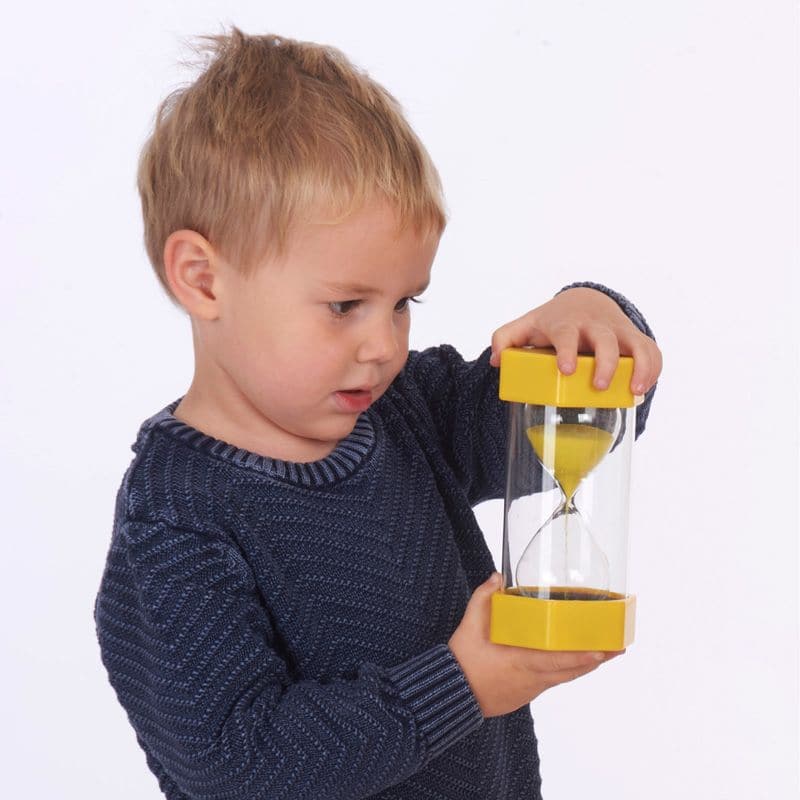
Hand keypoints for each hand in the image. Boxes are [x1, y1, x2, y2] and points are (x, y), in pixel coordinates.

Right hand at [448, 574, 624, 717]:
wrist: (454, 694)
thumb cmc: (463, 662)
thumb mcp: (469, 626)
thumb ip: (483, 598)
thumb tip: (497, 577)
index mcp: (520, 662)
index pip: (556, 661)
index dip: (581, 658)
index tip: (600, 651)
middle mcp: (532, 678)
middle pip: (571, 671)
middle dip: (596, 659)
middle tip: (617, 647)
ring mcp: (532, 687)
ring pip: (566, 677)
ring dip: (587, 665)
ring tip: (606, 652)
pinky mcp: (528, 692)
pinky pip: (556, 680)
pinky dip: (571, 670)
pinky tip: (579, 662)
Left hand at [489, 287, 661, 394]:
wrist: (584, 302)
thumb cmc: (552, 321)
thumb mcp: (526, 326)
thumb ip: (505, 339)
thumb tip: (495, 360)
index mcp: (566, 324)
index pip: (566, 334)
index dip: (567, 351)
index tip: (566, 370)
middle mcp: (594, 326)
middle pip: (605, 341)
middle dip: (606, 363)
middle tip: (599, 386)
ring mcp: (618, 332)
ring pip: (637, 345)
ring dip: (640, 367)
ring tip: (635, 392)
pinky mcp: (635, 339)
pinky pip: (652, 351)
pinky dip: (653, 369)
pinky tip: (644, 389)